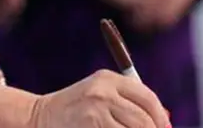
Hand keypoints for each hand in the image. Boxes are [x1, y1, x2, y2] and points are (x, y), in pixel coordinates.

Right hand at [29, 69, 169, 127]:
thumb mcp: (99, 95)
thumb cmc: (75, 110)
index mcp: (109, 79)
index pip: (147, 98)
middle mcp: (103, 92)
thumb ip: (127, 102)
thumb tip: (164, 119)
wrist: (37, 118)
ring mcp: (95, 111)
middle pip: (143, 120)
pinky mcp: (90, 126)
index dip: (161, 118)